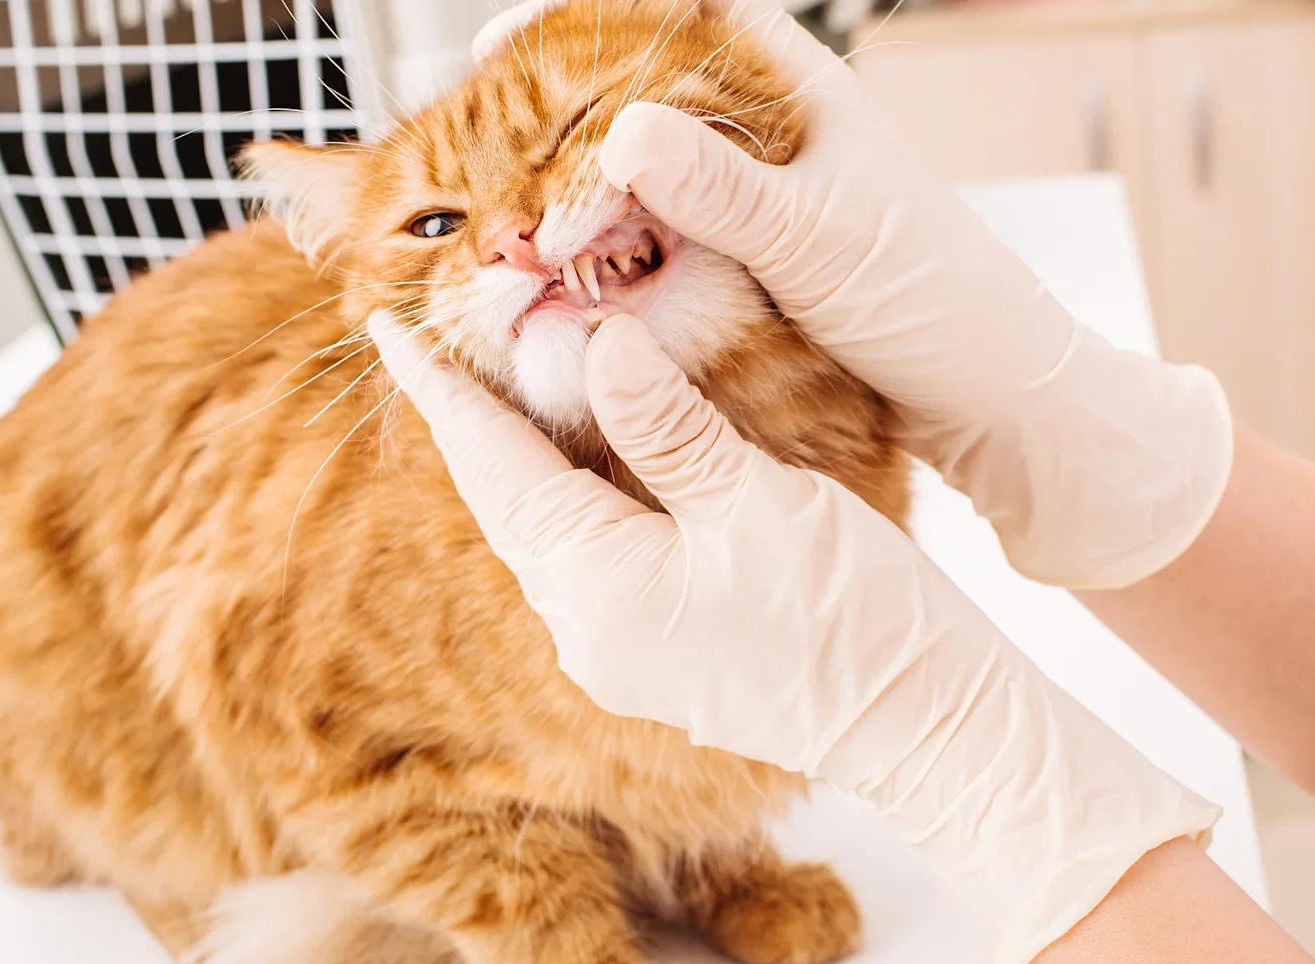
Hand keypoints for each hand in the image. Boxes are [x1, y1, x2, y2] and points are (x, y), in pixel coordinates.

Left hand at [371, 309, 1220, 963]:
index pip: (494, 468)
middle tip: (443, 335)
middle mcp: (585, 630)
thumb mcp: (756, 497)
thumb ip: (664, 423)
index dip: (444, 393)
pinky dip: (577, 495)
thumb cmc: (853, 614)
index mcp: (597, 587)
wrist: (925, 723)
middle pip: (509, 502)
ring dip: (526, 455)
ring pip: (547, 531)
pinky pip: (589, 557)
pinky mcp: (658, 655)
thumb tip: (596, 343)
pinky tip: (588, 451)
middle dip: (476, 419)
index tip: (389, 330)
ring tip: (505, 378)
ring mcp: (618, 652)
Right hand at [472, 0, 1233, 588]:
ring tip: (506, 227)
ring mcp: (761, 206)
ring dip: (576, 197)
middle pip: (642, 97)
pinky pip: (662, 247)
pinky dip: (610, 259)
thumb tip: (625, 132)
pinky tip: (563, 284)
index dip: (588, 22)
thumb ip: (721, 190)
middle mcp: (772, 138)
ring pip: (643, 178)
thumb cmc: (943, 306)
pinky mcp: (755, 270)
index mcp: (799, 91)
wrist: (1001, 407)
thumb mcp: (822, 241)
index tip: (503, 44)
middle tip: (481, 152)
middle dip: (558, 119)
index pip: (680, 17)